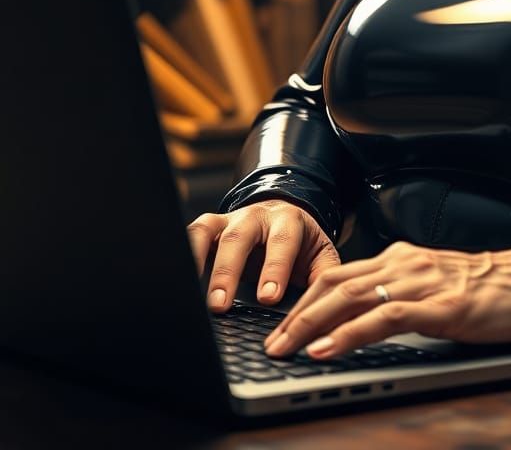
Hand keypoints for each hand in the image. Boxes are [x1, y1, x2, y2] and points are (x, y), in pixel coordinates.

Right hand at [187, 199, 339, 310]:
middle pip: (240, 237)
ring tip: (191, 295)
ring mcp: (228, 220)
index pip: (283, 242)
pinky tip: (175, 279)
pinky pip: (190, 235)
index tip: (269, 297)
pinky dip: (181, 254)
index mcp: (288, 221)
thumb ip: (323, 276)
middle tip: (221, 305)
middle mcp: (256, 217)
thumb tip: (326, 305)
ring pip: (208, 231)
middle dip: (229, 271)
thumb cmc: (300, 242)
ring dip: (197, 260)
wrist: (284, 214)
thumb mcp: (319, 255)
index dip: (275, 269)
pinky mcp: (208, 228)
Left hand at [262, 242, 510, 359]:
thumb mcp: (431, 285)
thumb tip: (359, 321)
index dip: (302, 299)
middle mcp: (403, 264)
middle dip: (295, 314)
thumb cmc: (484, 289)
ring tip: (284, 348)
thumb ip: (398, 295)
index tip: (276, 324)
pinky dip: (349, 333)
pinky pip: (383, 318)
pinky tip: (327, 348)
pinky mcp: (437, 307)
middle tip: (269, 342)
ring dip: (310, 324)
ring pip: (351, 297)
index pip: (337, 274)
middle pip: (334, 284)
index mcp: (399, 258)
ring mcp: (419, 283)